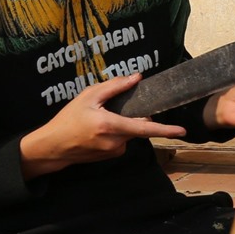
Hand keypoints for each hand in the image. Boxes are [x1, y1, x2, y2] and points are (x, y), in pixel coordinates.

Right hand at [19, 74, 186, 177]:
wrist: (52, 146)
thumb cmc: (68, 120)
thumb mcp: (87, 97)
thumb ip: (114, 87)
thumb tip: (136, 78)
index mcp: (110, 126)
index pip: (145, 129)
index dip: (165, 130)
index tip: (182, 131)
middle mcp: (116, 142)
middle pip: (137, 126)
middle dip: (131, 117)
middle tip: (108, 110)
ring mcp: (114, 151)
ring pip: (129, 133)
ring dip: (121, 125)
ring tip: (97, 122)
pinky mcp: (112, 156)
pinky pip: (121, 140)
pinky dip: (115, 133)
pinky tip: (97, 132)